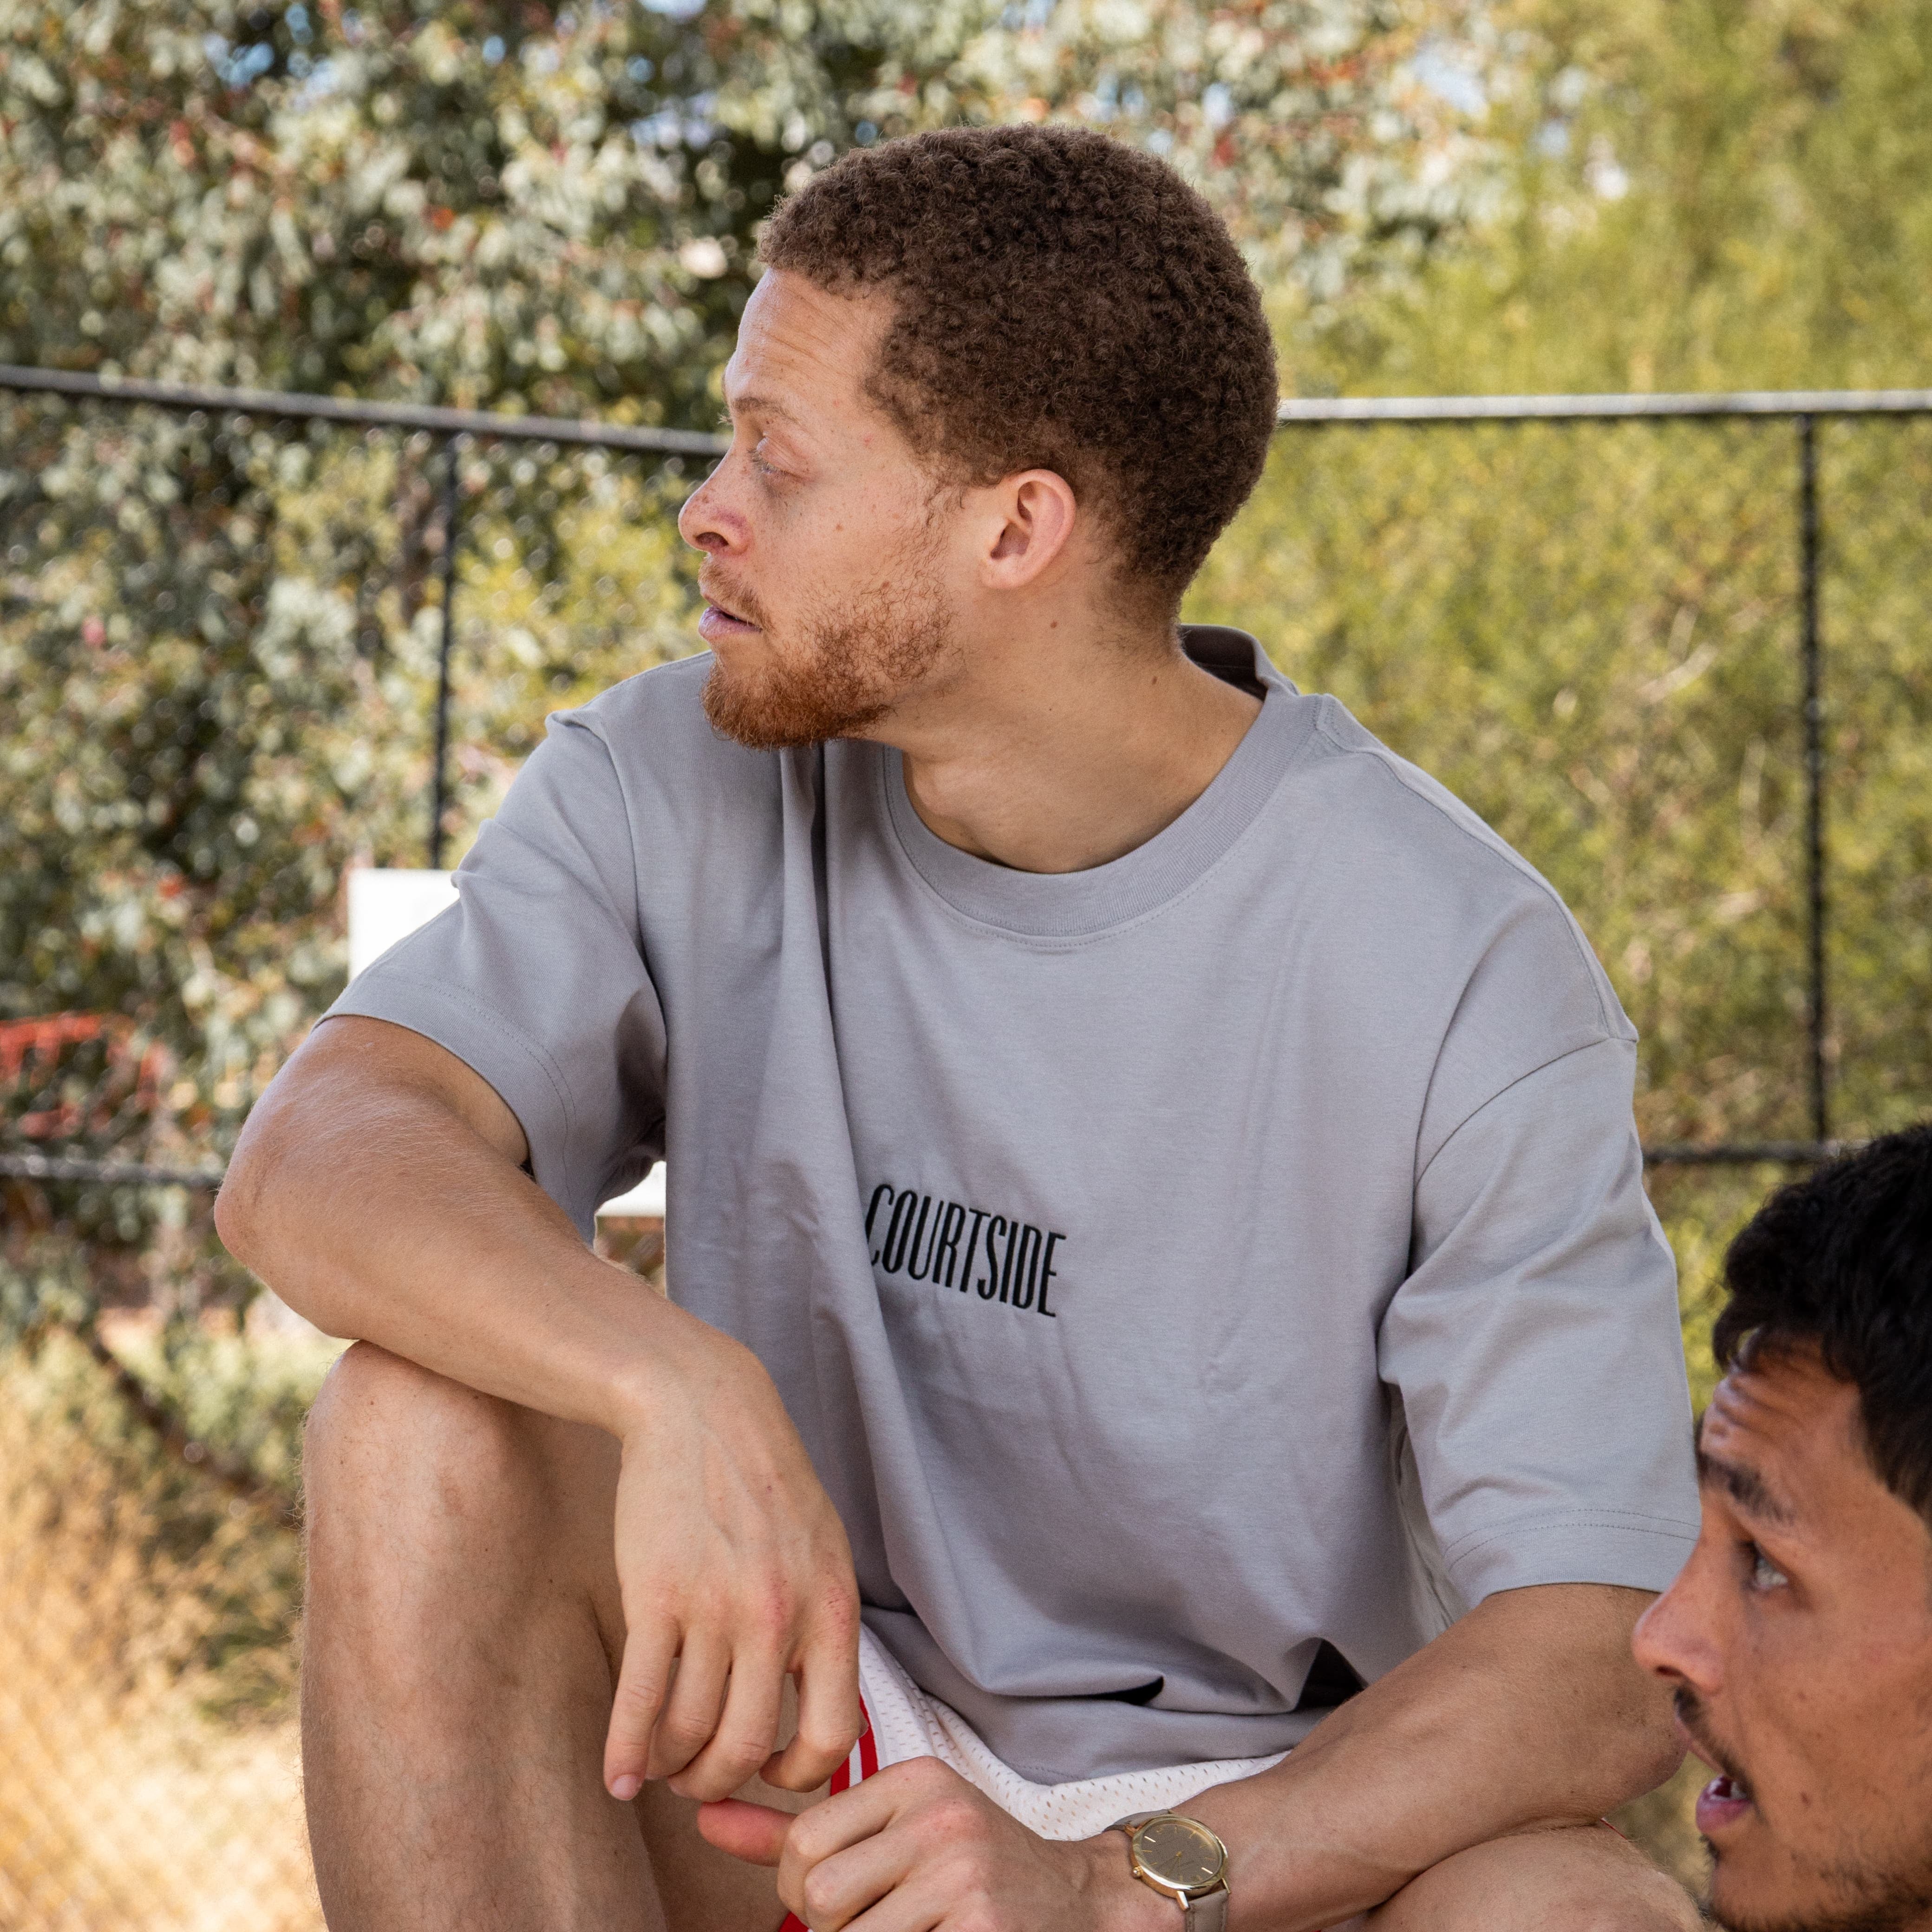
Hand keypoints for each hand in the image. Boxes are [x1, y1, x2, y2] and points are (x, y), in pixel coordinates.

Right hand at [601, 1318, 862, 1803]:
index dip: (798, 1776)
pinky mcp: (654, 1596)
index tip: (769, 1773)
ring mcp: (714, 1608)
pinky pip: (640, 1701)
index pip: (832, 1736)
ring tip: (662, 1765)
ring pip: (690, 1732)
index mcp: (830, 1609)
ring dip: (672, 1766)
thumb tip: (820, 1716)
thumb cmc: (765, 1484)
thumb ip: (824, 1629)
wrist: (701, 1410)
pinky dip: (625, 1753)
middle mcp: (778, 1616)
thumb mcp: (824, 1552)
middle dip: (720, 1781)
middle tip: (699, 1781)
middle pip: (748, 1746)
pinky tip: (618, 1777)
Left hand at [697, 1758, 1176, 1929]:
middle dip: (830, 1928)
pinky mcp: (980, 1928)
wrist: (1079, 1904)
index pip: (803, 1845)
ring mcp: (964, 1873)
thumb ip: (791, 1831)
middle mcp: (939, 1816)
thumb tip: (700, 1815)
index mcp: (913, 1780)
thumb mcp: (889, 1832)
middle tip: (874, 1924)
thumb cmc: (968, 1871)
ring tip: (907, 1930)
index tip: (845, 1900)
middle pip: (819, 1896)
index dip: (804, 1892)